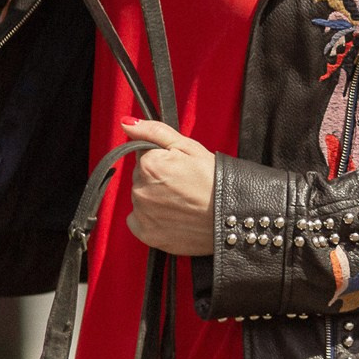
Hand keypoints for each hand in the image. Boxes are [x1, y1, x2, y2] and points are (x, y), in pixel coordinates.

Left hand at [124, 119, 215, 256]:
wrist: (232, 218)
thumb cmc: (215, 180)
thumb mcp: (189, 147)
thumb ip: (153, 132)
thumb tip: (126, 123)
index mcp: (149, 165)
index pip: (145, 156)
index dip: (164, 160)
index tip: (181, 169)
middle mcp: (140, 190)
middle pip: (141, 177)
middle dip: (158, 178)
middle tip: (184, 186)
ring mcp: (142, 214)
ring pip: (142, 198)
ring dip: (155, 198)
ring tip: (182, 202)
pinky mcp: (146, 234)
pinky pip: (138, 221)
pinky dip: (151, 218)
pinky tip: (172, 216)